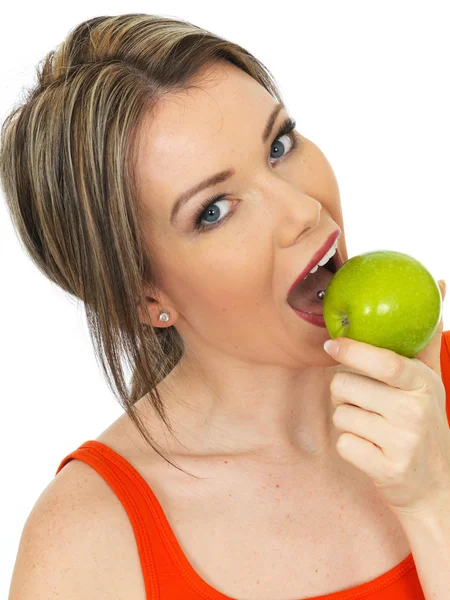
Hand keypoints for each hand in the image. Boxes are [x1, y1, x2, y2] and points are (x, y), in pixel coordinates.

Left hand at [324, 280, 449, 517]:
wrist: (435, 485)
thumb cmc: (424, 422)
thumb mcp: (429, 380)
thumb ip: (425, 337)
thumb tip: (438, 283)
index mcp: (423, 384)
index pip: (384, 362)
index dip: (353, 350)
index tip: (332, 345)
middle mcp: (414, 411)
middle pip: (345, 386)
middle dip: (346, 393)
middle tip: (367, 401)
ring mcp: (401, 442)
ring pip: (341, 415)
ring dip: (349, 419)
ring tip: (374, 426)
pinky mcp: (385, 468)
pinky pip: (343, 443)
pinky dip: (351, 445)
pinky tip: (373, 448)